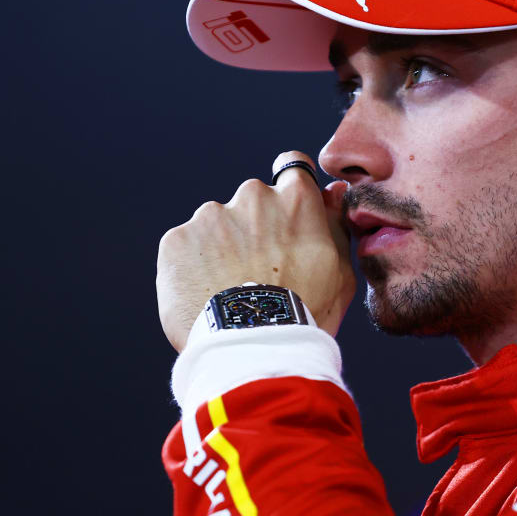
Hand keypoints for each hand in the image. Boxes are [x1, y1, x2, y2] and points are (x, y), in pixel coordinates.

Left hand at [156, 151, 353, 349]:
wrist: (250, 347)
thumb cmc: (305, 314)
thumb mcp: (339, 272)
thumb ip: (334, 225)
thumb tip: (331, 191)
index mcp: (295, 199)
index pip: (293, 167)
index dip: (289, 190)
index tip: (284, 213)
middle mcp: (252, 196)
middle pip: (252, 202)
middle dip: (254, 227)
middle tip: (258, 271)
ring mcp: (210, 216)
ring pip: (217, 227)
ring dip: (222, 249)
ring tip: (230, 291)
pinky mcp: (177, 240)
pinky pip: (186, 249)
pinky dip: (193, 268)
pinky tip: (207, 297)